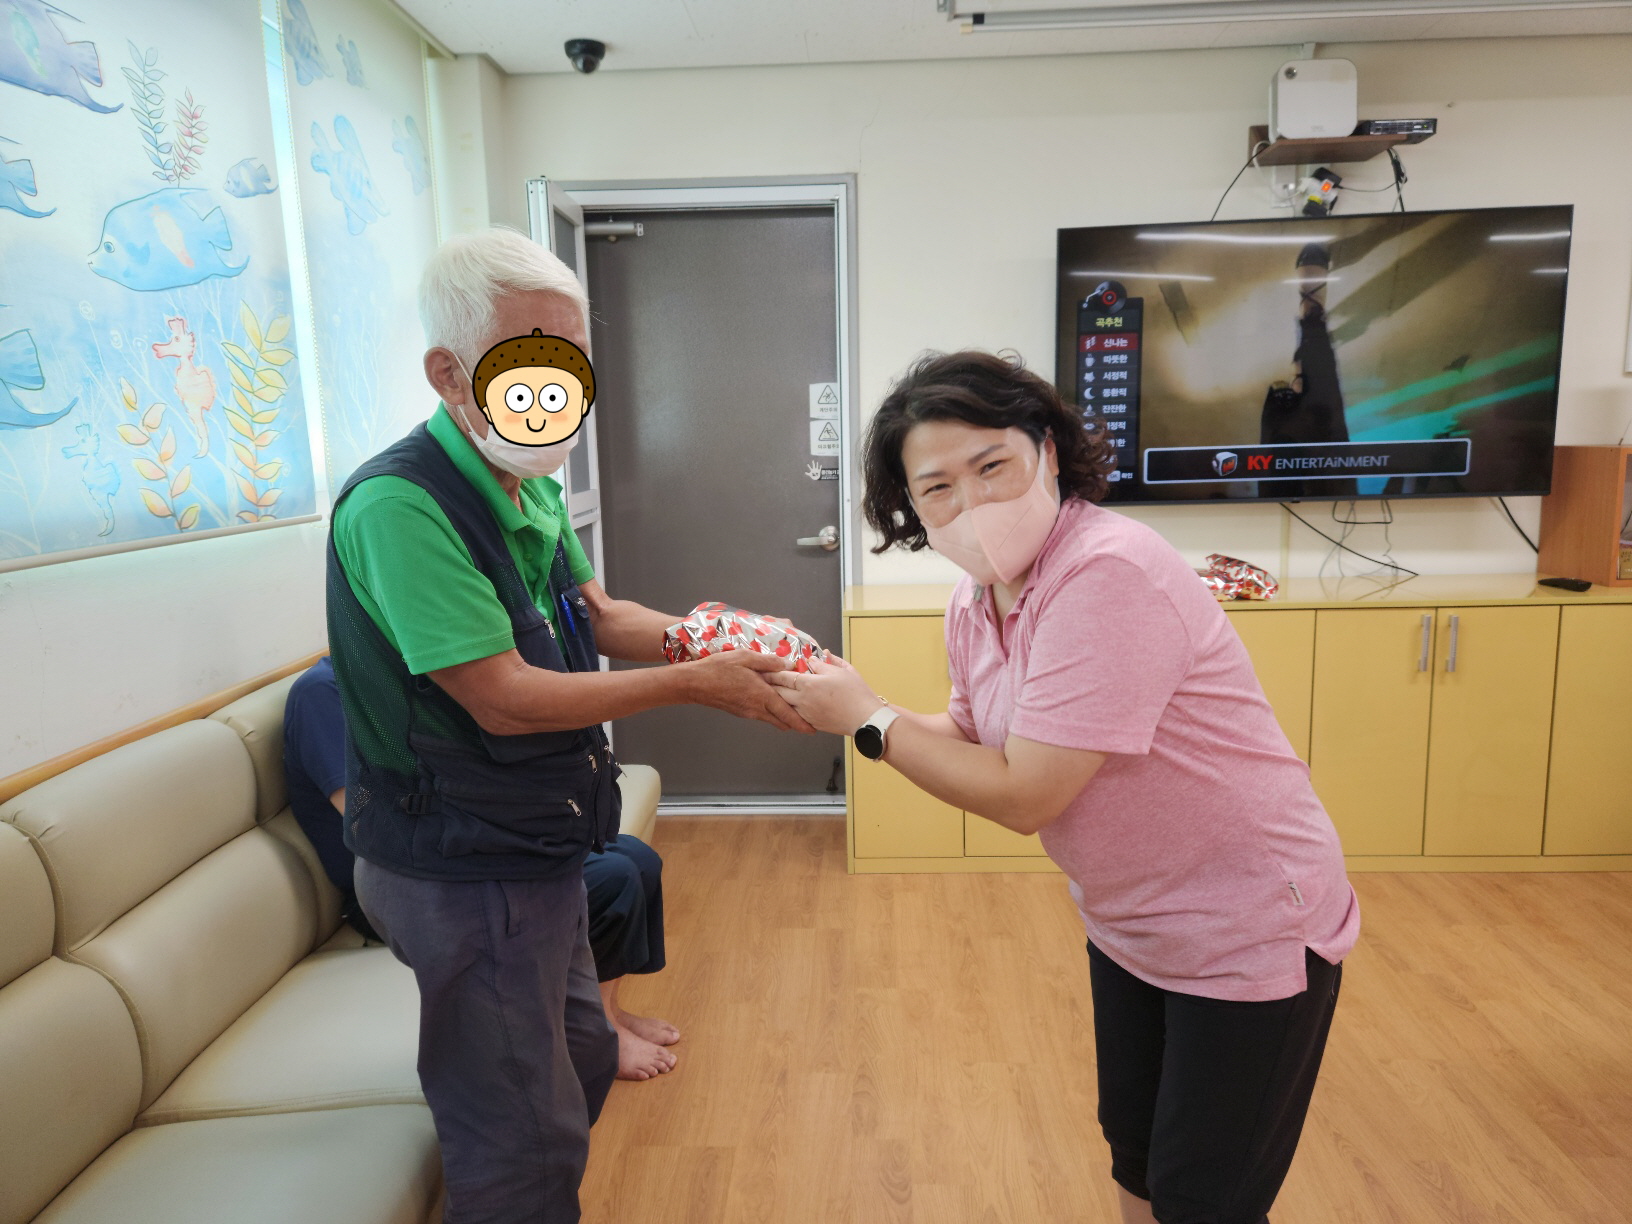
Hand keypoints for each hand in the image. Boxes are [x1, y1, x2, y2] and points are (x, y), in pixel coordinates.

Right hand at [682, 650, 815, 732]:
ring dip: (783, 717)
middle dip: (796, 723)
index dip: (801, 723)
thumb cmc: (718, 668)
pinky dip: (770, 712)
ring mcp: (747, 712)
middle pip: (782, 722)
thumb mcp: (746, 657)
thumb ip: (769, 661)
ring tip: (793, 709)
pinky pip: (761, 715)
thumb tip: (787, 664)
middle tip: (808, 720)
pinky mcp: (740, 712)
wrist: (695, 683)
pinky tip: (771, 700)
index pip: (787, 715)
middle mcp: (756, 709)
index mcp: (762, 696)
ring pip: (771, 719)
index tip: (813, 729)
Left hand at [765, 655, 882, 735]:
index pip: (783, 676)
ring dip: (778, 698)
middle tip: (762, 680)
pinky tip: (788, 706)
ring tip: (772, 692)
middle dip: (769, 685)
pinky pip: (794, 715)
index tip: (763, 669)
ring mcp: (806, 714)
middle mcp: (803, 700)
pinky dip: (789, 709)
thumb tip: (815, 657)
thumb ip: (825, 662)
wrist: (865, 719)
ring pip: (784, 705)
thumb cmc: (856, 693)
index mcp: (809, 684)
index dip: (772, 672)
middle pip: (778, 692)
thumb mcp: (843, 671)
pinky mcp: (811, 723)